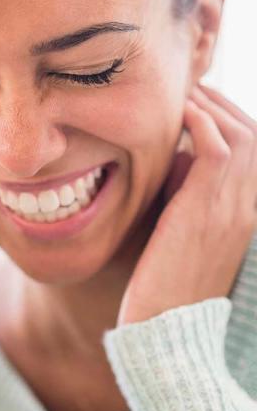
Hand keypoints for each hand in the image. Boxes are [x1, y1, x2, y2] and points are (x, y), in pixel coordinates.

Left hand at [118, 86, 256, 325]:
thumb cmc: (164, 279)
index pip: (255, 150)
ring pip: (240, 134)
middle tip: (192, 85)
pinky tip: (176, 112)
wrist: (163, 325)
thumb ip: (188, 189)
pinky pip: (216, 147)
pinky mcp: (208, 207)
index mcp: (251, 212)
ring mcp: (236, 206)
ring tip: (182, 90)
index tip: (201, 101)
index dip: (231, 119)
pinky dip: (199, 122)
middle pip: (254, 135)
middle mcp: (252, 206)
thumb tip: (176, 154)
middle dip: (224, 105)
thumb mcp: (184, 225)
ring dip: (211, 106)